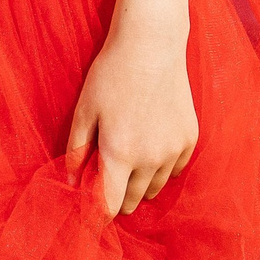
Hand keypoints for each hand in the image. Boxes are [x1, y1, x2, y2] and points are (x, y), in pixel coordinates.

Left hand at [65, 32, 197, 212]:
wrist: (152, 46)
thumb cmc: (112, 75)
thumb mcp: (85, 110)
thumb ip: (76, 149)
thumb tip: (70, 181)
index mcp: (120, 154)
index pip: (110, 205)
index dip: (98, 214)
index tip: (91, 213)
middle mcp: (150, 159)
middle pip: (133, 200)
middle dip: (118, 198)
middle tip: (107, 180)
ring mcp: (173, 151)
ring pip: (154, 188)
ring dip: (140, 184)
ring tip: (128, 162)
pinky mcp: (189, 140)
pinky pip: (174, 170)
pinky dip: (161, 168)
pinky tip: (150, 147)